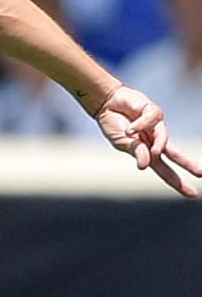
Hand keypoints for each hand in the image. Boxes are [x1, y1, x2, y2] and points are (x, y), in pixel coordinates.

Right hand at [95, 83, 201, 198]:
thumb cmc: (112, 123)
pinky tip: (130, 129)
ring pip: (164, 139)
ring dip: (159, 146)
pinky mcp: (153, 111)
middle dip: (188, 164)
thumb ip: (135, 152)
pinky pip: (150, 121)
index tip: (193, 194)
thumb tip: (145, 165)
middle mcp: (154, 140)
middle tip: (201, 173)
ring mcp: (155, 126)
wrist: (105, 102)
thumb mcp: (122, 143)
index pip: (165, 171)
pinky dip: (140, 126)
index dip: (178, 183)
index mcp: (147, 152)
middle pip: (175, 154)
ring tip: (154, 152)